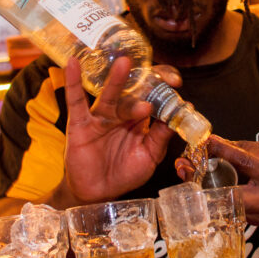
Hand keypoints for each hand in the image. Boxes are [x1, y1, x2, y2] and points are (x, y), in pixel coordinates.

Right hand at [60, 56, 178, 203]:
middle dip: (146, 81)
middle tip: (161, 76)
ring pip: (110, 96)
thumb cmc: (124, 172)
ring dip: (117, 79)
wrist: (98, 193)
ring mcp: (100, 116)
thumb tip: (185, 111)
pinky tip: (73, 64)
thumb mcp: (150, 155)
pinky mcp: (79, 123)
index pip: (152, 94)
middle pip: (133, 90)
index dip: (163, 87)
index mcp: (139, 118)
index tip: (175, 82)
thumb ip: (162, 135)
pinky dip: (73, 82)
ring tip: (124, 64)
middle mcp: (120, 112)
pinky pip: (75, 101)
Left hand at [176, 135, 258, 227]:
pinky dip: (217, 196)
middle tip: (183, 166)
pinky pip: (231, 208)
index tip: (204, 141)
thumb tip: (220, 144)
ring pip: (225, 202)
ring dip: (204, 188)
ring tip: (188, 173)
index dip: (221, 150)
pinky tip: (205, 185)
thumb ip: (248, 149)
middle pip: (227, 191)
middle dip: (202, 179)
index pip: (244, 162)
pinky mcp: (255, 224)